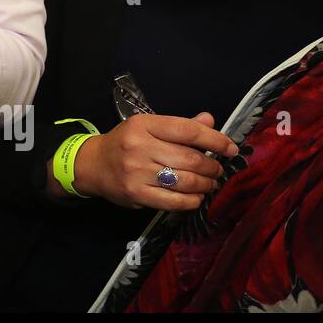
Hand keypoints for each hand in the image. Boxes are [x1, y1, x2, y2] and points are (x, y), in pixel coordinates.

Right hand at [67, 112, 238, 210]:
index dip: (214, 140)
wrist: (93, 165)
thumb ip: (179, 126)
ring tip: (209, 184)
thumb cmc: (125, 144)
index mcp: (143, 125)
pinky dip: (192, 200)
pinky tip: (195, 196)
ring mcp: (137, 172)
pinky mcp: (137, 194)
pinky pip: (175, 201)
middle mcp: (139, 146)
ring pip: (186, 181)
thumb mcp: (147, 127)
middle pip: (191, 158)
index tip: (230, 148)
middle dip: (212, 167)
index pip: (187, 130)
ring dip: (206, 185)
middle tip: (217, 170)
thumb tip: (209, 121)